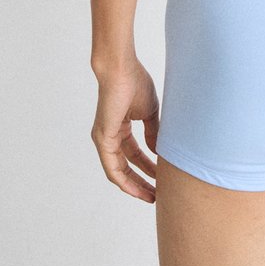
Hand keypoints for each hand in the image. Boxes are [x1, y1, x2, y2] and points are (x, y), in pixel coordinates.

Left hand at [90, 58, 159, 202]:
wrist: (121, 69)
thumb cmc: (135, 83)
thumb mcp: (149, 112)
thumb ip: (153, 132)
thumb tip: (159, 151)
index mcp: (120, 128)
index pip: (134, 155)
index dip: (148, 167)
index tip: (161, 178)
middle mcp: (110, 137)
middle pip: (127, 167)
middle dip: (142, 181)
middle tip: (158, 194)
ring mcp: (104, 140)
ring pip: (119, 171)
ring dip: (134, 185)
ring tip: (151, 196)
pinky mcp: (102, 140)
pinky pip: (112, 168)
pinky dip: (125, 180)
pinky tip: (137, 189)